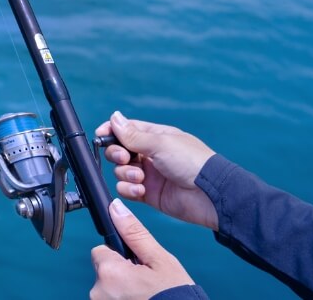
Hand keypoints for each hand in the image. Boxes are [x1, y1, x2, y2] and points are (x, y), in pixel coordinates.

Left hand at [90, 198, 194, 299]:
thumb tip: (115, 208)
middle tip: (146, 284)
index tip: (137, 265)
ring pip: (108, 289)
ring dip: (123, 290)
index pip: (101, 251)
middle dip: (122, 274)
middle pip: (104, 271)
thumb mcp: (159, 260)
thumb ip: (134, 233)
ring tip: (146, 296)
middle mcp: (98, 293)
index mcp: (109, 273)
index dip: (120, 256)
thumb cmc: (176, 297)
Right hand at [96, 111, 217, 229]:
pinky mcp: (149, 194)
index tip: (100, 135)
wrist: (211, 196)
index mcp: (155, 137)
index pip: (126, 130)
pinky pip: (127, 189)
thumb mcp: (160, 143)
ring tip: (140, 177)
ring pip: (121, 171)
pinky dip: (129, 189)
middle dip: (117, 154)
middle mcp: (150, 154)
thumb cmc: (192, 162)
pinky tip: (140, 190)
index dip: (111, 131)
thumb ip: (133, 135)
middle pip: (119, 150)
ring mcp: (149, 174)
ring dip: (125, 174)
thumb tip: (114, 117)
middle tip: (124, 158)